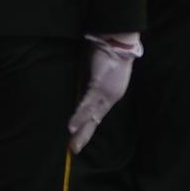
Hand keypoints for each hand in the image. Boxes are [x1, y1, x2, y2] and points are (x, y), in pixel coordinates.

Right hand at [68, 33, 138, 151]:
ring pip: (92, 116)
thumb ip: (90, 80)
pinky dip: (79, 116)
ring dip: (81, 131)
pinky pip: (87, 104)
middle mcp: (109, 97)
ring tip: (73, 144)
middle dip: (84, 136)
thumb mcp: (99, 70)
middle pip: (95, 121)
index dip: (88, 127)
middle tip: (74, 150)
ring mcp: (105, 93)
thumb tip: (78, 85)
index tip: (78, 139)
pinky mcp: (99, 85)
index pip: (97, 114)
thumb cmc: (107, 52)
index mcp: (109, 94)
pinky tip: (71, 126)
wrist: (119, 40)